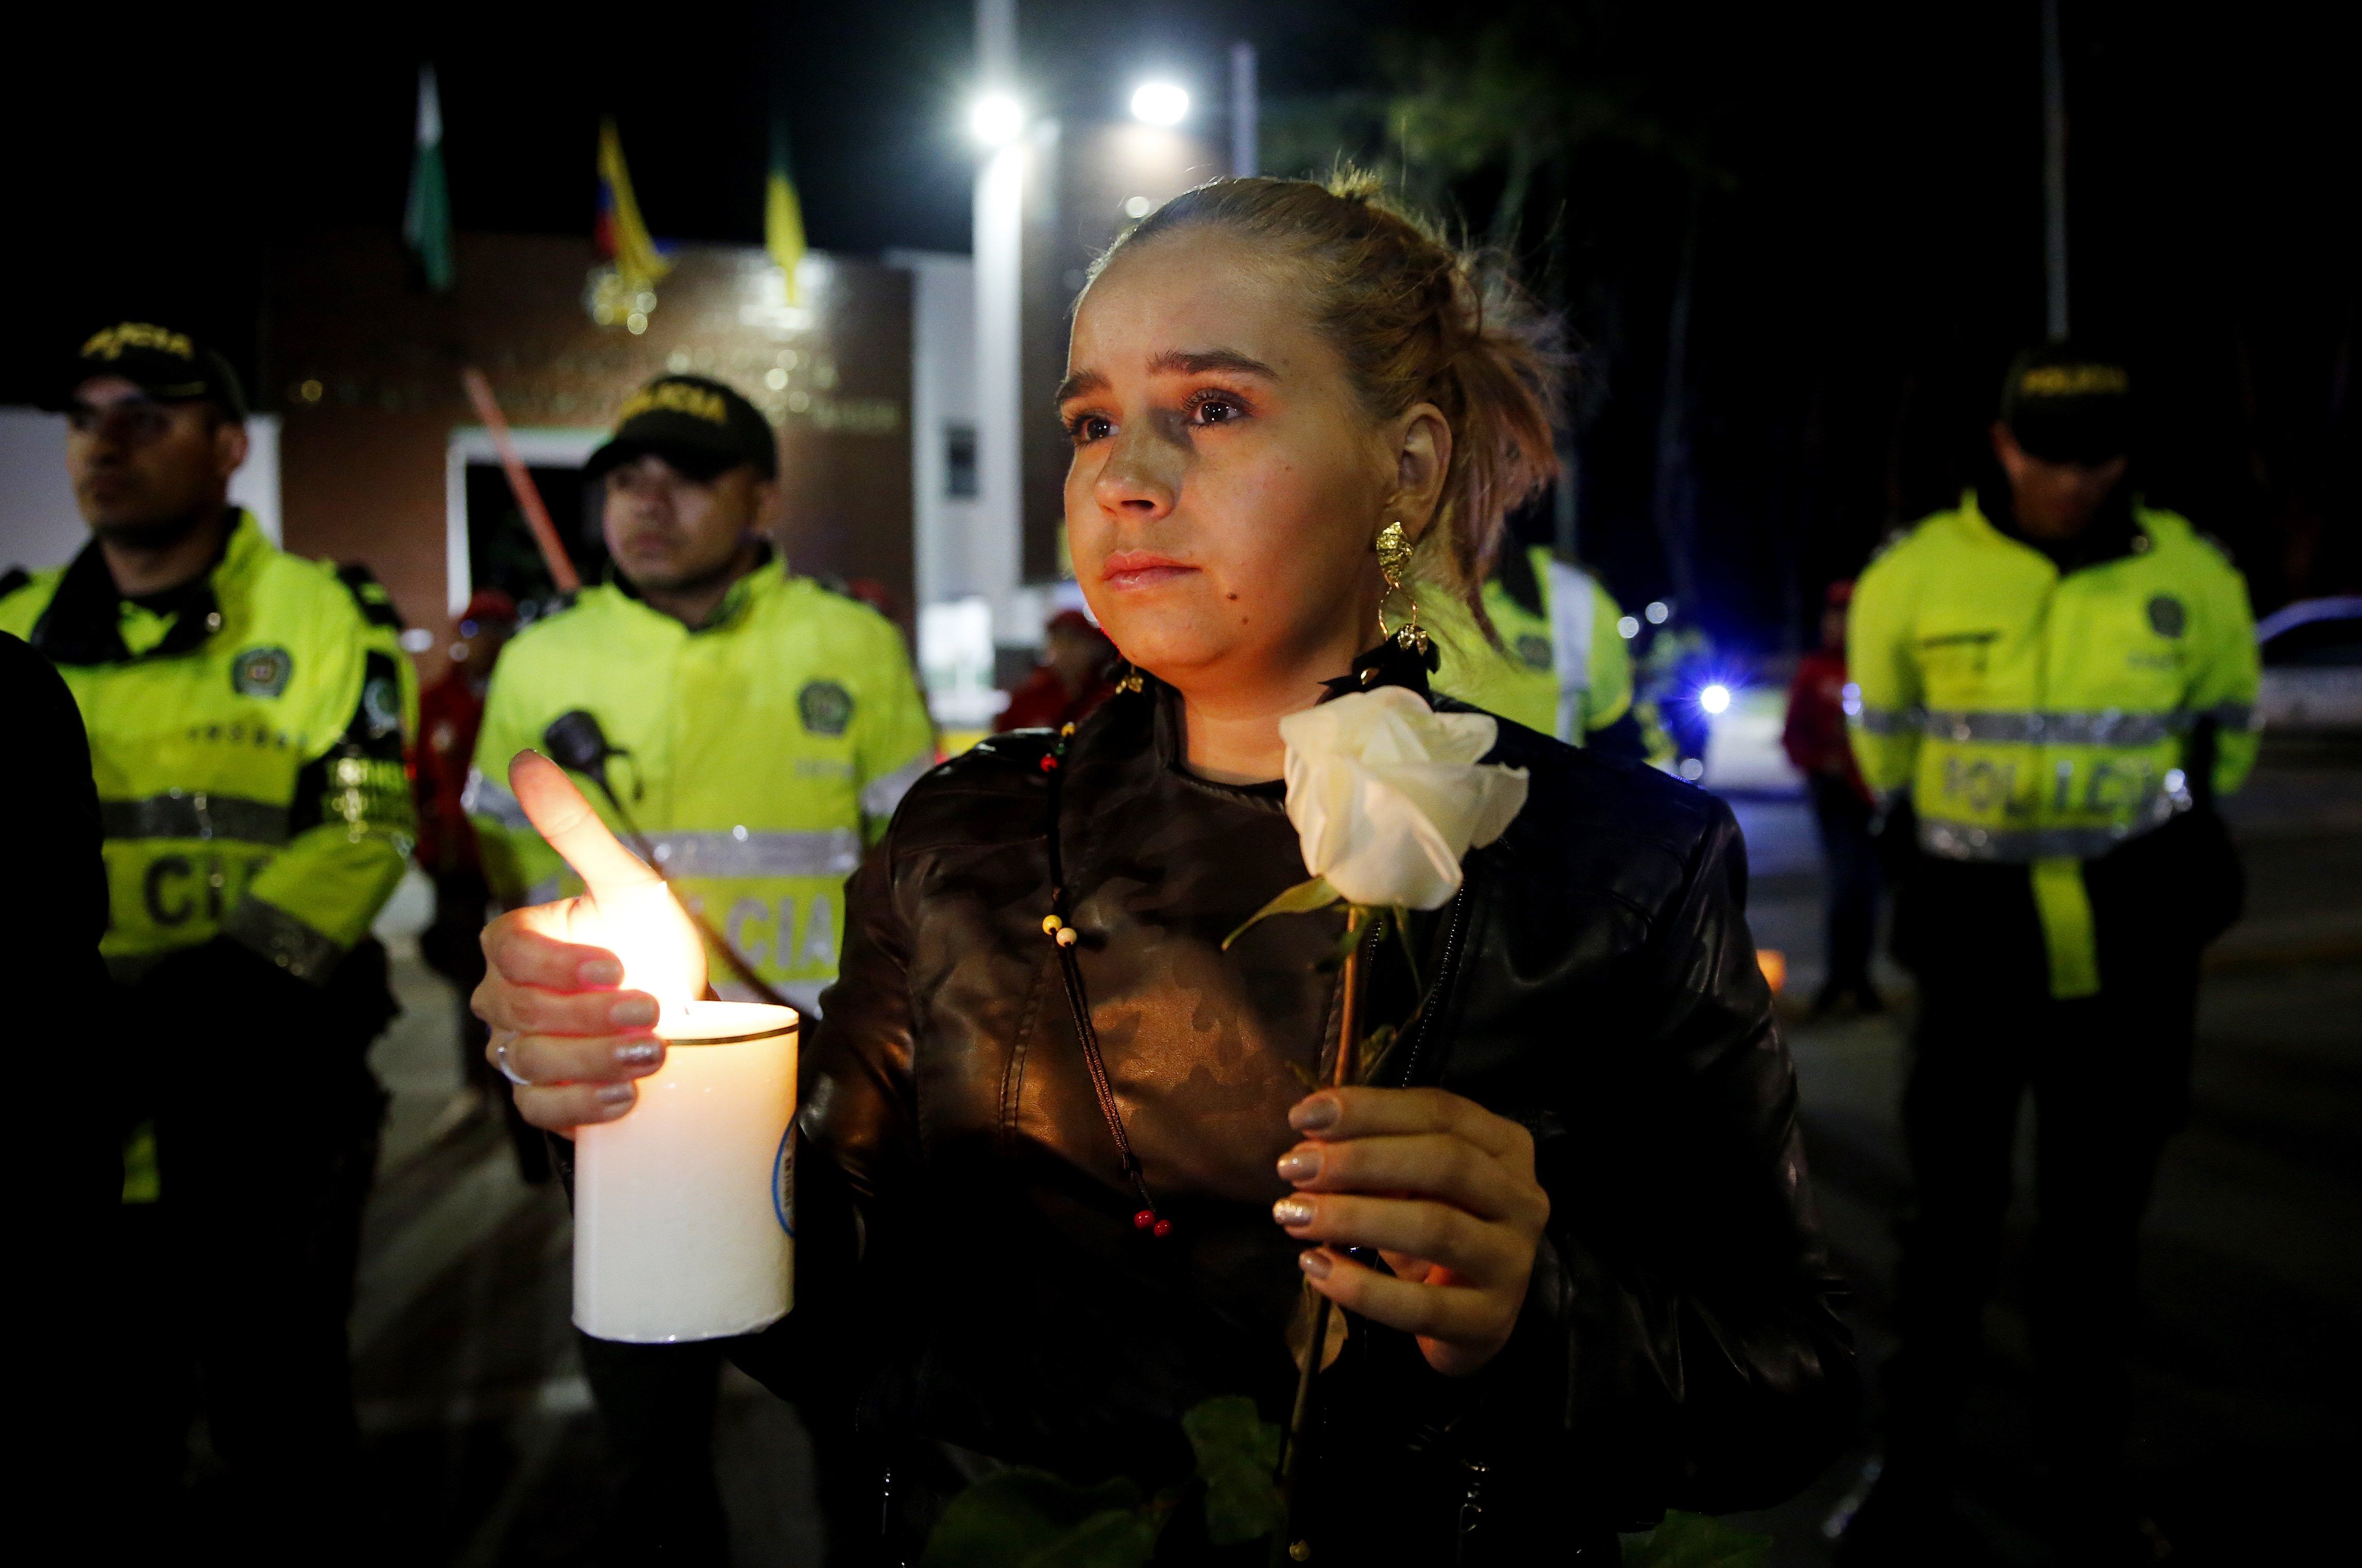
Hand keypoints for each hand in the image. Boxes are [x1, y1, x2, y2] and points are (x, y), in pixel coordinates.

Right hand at [472, 752, 704, 1135]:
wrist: (684, 1009)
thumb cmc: (647, 941)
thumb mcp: (625, 880)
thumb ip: (574, 826)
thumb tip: (523, 758)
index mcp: (514, 943)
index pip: (508, 953)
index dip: (557, 964)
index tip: (616, 966)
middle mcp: (505, 999)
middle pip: (522, 1013)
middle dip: (590, 1017)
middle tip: (654, 1013)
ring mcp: (520, 1050)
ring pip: (531, 1062)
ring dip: (594, 1061)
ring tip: (653, 1054)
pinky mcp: (542, 1096)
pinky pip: (537, 1108)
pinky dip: (579, 1106)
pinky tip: (623, 1097)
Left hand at [1272, 1086, 1549, 1375]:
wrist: (1467, 1315)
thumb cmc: (1434, 1226)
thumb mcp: (1411, 1183)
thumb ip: (1374, 1154)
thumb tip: (1310, 1140)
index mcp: (1506, 1146)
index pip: (1441, 1111)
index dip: (1370, 1109)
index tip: (1302, 1117)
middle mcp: (1523, 1198)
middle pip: (1445, 1162)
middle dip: (1360, 1160)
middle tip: (1294, 1168)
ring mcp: (1513, 1262)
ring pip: (1436, 1228)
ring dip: (1354, 1217)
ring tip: (1295, 1215)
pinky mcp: (1491, 1321)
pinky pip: (1420, 1305)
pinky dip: (1361, 1287)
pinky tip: (1315, 1267)